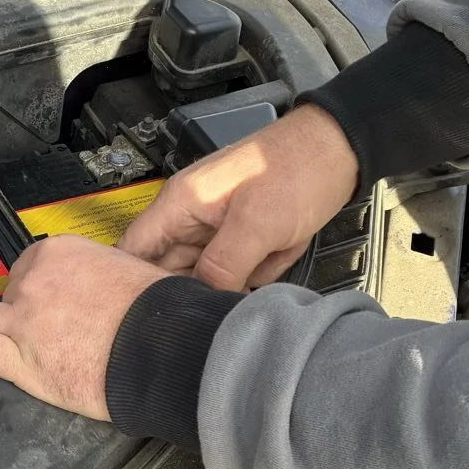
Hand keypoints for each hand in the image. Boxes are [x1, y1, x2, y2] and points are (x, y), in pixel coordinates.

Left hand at [0, 234, 166, 418]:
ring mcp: (21, 321)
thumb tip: (103, 284)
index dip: (37, 286)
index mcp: (60, 252)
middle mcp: (33, 282)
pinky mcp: (18, 359)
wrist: (162, 350)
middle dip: (18, 309)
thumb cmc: (158, 316)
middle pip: (8, 294)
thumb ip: (102, 275)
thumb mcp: (131, 273)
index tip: (44, 296)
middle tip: (40, 325)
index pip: (30, 265)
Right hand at [118, 104, 358, 290]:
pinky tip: (276, 258)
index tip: (146, 317)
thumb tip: (199, 302)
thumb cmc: (295, 172)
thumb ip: (222, 266)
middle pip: (167, 271)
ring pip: (205, 276)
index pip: (131, 250)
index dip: (127, 284)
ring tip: (261, 264)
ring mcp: (215, 230)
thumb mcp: (257, 223)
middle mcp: (189, 219)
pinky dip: (255, 272)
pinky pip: (235, 270)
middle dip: (194, 289)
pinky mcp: (240, 239)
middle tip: (222, 300)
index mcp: (179, 205)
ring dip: (232, 281)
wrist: (341, 150)